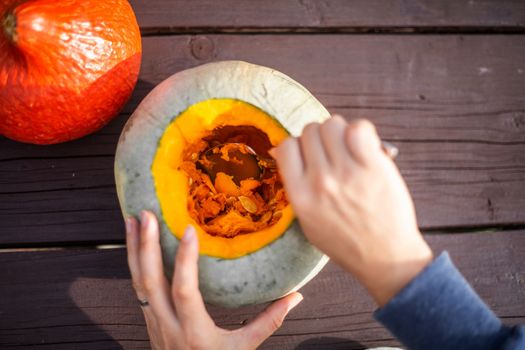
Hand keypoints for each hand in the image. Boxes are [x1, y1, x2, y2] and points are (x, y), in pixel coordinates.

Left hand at [125, 211, 302, 348]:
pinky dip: (134, 261)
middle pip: (150, 282)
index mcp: (194, 332)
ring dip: (133, 249)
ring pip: (137, 282)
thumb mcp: (244, 348)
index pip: (185, 291)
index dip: (185, 260)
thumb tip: (295, 296)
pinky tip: (133, 243)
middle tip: (146, 214)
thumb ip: (268, 321)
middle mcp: (168, 324)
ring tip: (132, 219)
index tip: (189, 230)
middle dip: (146, 246)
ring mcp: (154, 321)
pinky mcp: (149, 318)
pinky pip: (137, 286)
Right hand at [271, 116, 432, 305]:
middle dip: (321, 138)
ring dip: (340, 132)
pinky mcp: (373, 166)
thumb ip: (296, 186)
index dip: (298, 145)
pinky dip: (361, 131)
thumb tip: (284, 151)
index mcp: (300, 195)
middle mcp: (320, 181)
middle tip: (334, 153)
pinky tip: (365, 146)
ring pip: (332, 124)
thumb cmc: (346, 240)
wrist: (385, 256)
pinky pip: (359, 128)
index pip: (286, 146)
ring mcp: (346, 172)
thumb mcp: (308, 221)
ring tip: (350, 149)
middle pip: (310, 131)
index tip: (310, 154)